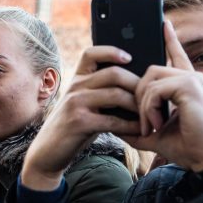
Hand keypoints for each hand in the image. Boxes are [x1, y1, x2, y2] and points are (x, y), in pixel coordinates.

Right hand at [22, 46, 140, 190]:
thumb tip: (136, 86)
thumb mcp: (82, 104)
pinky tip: (140, 130)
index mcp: (76, 79)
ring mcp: (75, 103)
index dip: (111, 51)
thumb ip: (100, 93)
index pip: (91, 53)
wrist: (48, 151)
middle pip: (114, 73)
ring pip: (116, 94)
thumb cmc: (73, 128)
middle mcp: (75, 87)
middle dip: (138, 85)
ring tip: (151, 115)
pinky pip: (113, 120)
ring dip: (138, 106)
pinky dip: (130, 125)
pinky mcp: (79, 122)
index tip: (129, 57)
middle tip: (154, 97)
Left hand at [123, 21, 202, 171]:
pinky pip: (155, 90)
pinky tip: (157, 126)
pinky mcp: (190, 86)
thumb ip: (135, 126)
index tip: (165, 23)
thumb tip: (114, 126)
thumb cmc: (185, 147)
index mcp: (185, 85)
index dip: (170, 39)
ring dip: (143, 107)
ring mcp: (191, 79)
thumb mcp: (153, 134)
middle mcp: (190, 77)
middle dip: (138, 97)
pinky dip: (149, 110)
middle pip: (149, 71)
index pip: (176, 56)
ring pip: (150, 81)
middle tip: (144, 124)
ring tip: (151, 128)